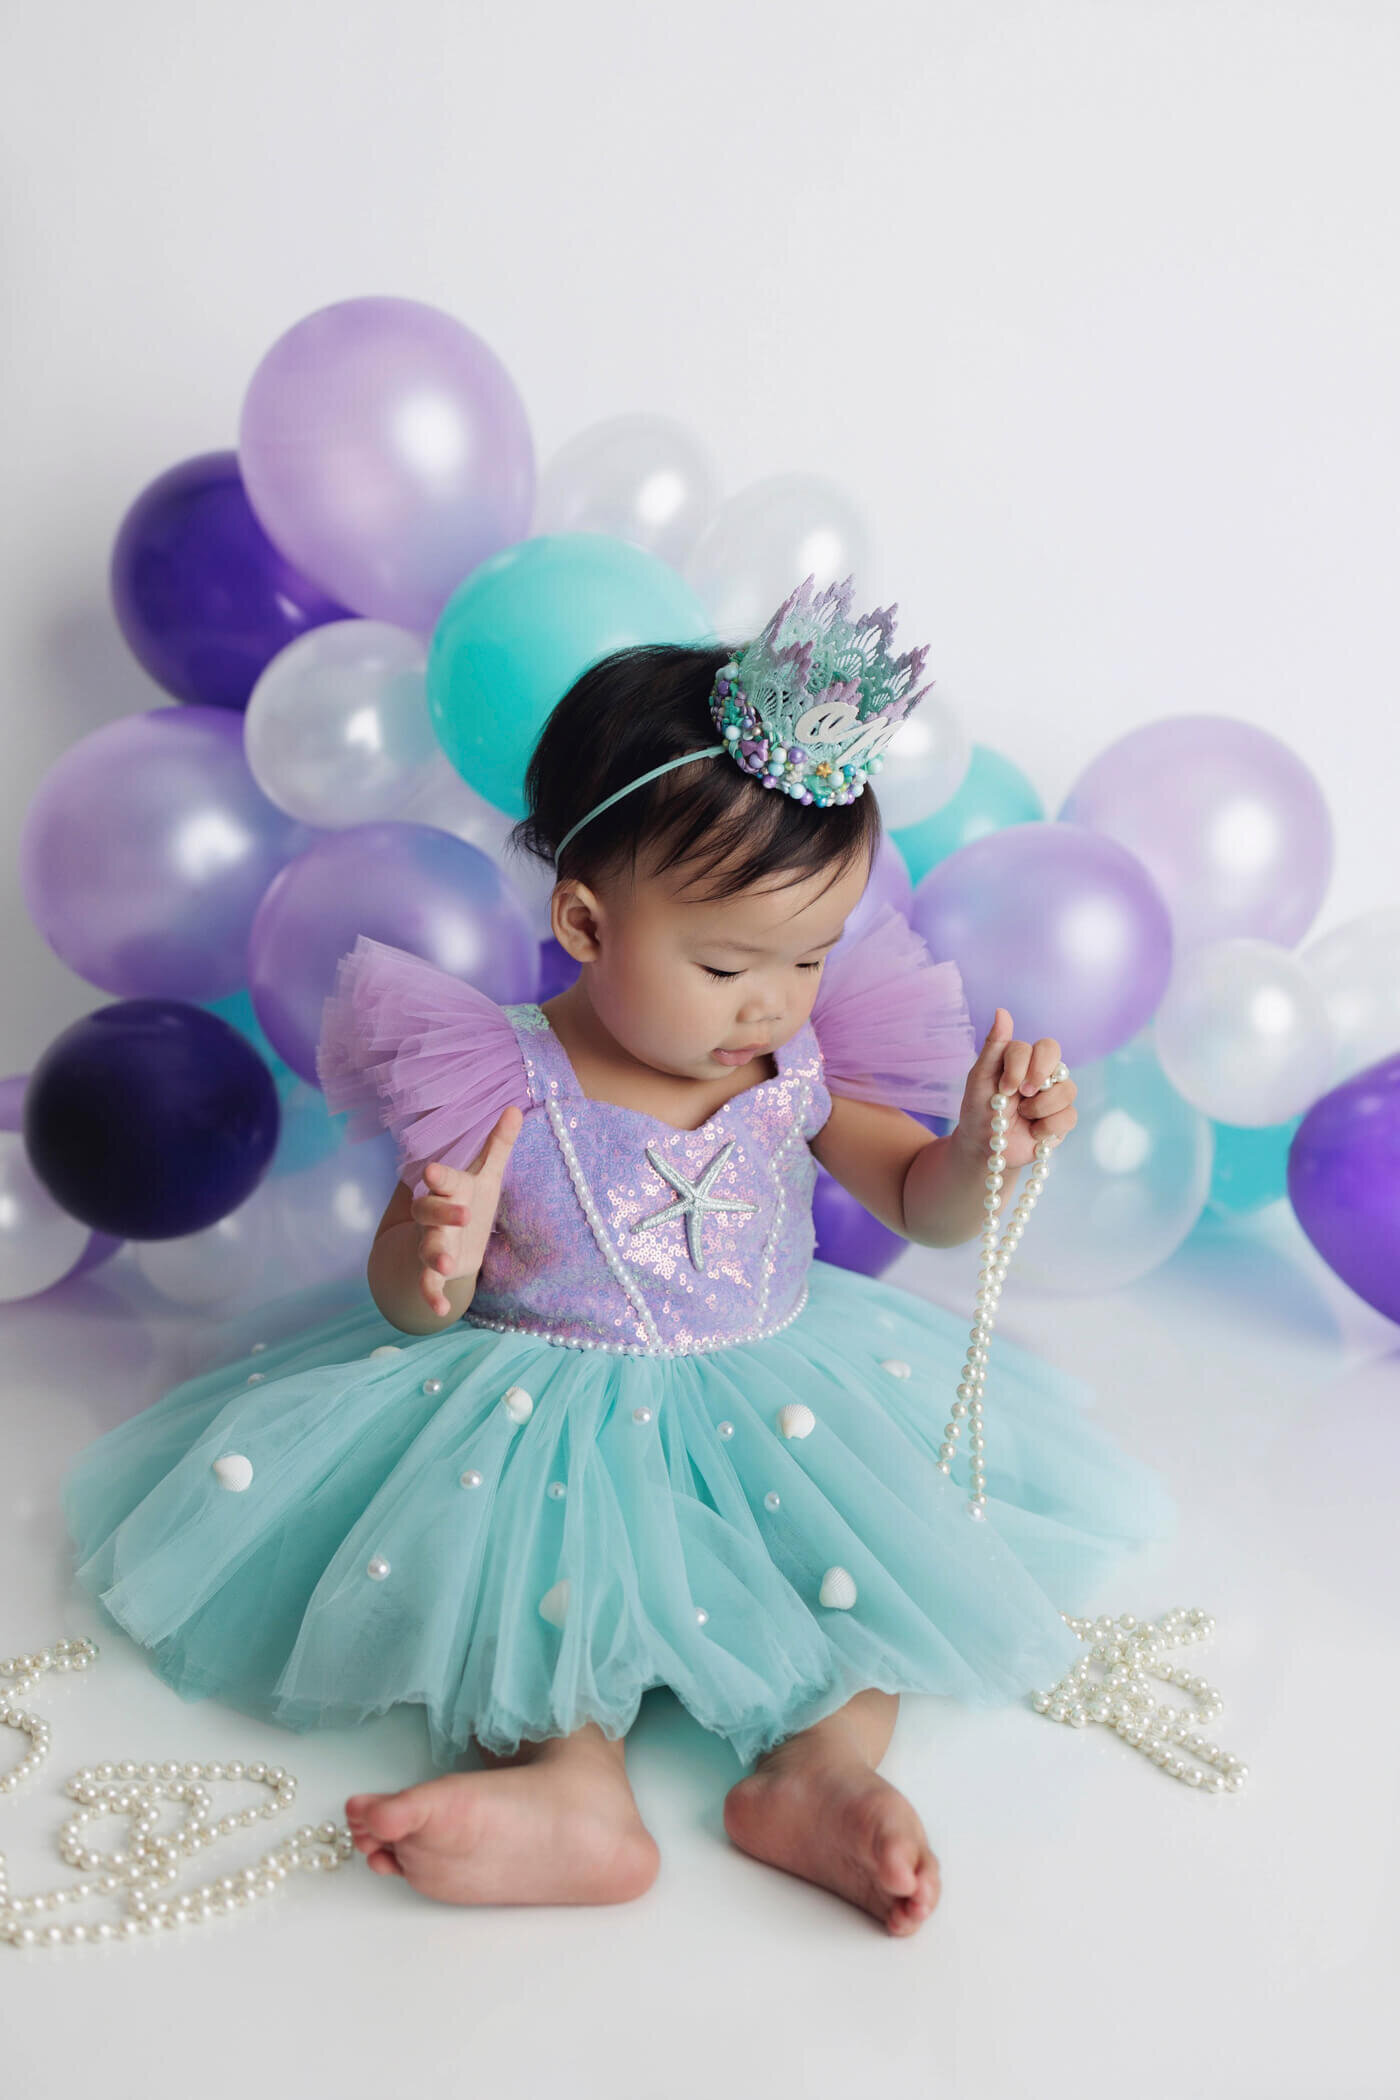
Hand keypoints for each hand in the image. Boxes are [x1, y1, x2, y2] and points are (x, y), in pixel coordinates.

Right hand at [412, 1106, 523, 1317]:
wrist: (448, 1238)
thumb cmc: (470, 1200)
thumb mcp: (488, 1174)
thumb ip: (499, 1145)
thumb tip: (516, 1108)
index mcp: (451, 1190)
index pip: (442, 1180)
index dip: (439, 1176)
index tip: (433, 1171)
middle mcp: (436, 1217)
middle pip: (429, 1212)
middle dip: (442, 1213)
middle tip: (463, 1214)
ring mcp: (433, 1244)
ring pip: (427, 1248)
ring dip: (435, 1256)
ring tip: (446, 1265)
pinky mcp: (434, 1271)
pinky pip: (428, 1284)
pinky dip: (431, 1297)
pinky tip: (440, 1312)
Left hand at [952, 1009, 1076, 1171]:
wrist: (983, 1147)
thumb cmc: (979, 1109)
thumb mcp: (980, 1078)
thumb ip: (994, 1046)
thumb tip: (1002, 1010)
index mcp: (1023, 1058)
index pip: (1034, 1045)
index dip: (1021, 1066)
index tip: (1004, 1088)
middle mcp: (1043, 1072)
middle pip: (1055, 1052)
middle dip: (1039, 1073)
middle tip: (1024, 1094)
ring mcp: (1056, 1095)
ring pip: (1068, 1089)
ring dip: (1040, 1107)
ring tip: (1023, 1116)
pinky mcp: (1064, 1119)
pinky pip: (1070, 1116)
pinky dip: (1047, 1128)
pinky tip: (1033, 1133)